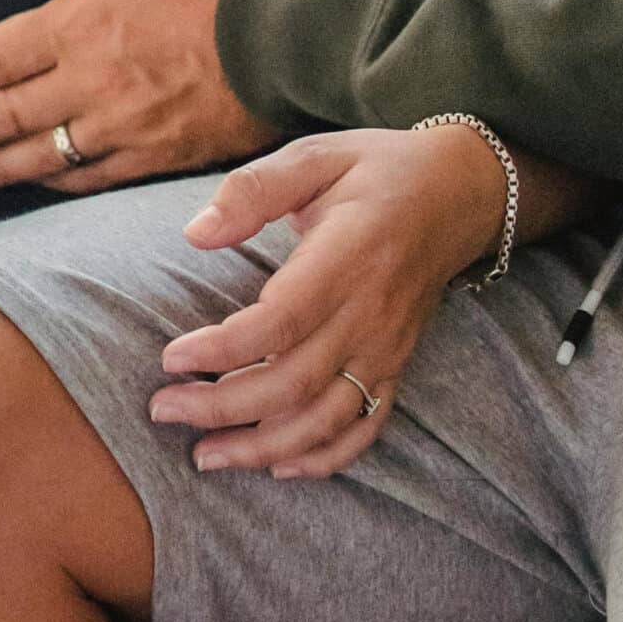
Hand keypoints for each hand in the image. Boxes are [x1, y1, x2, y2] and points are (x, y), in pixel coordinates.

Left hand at [0, 0, 275, 191]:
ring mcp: (130, 125)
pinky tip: (49, 183)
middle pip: (11, 113)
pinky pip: (100, 177)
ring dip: (2, 164)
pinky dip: (64, 182)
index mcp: (81, 22)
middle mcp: (94, 82)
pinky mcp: (168, 153)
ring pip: (48, 155)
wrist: (299, 23)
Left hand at [147, 127, 509, 477]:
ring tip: (204, 455)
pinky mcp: (398, 365)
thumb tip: (196, 233)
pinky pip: (364, 427)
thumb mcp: (316, 154)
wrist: (459, 193)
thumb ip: (255, 190)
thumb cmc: (375, 170)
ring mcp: (388, 347)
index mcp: (348, 256)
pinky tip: (277, 467)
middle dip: (222, 407)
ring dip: (262, 446)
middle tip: (163, 410)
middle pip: (293, 382)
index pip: (280, 321)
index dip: (222, 348)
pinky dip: (323, 458)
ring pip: (324, 419)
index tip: (170, 356)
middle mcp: (372, 312)